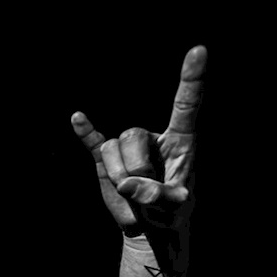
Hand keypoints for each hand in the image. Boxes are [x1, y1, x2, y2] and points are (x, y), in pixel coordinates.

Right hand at [71, 45, 204, 233]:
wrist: (147, 227)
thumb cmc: (170, 212)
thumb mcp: (174, 208)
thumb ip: (157, 196)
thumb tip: (128, 185)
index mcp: (180, 140)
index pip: (186, 104)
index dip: (191, 78)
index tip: (199, 49)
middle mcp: (153, 138)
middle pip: (133, 135)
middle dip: (134, 167)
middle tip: (142, 192)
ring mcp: (128, 149)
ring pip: (113, 147)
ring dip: (117, 173)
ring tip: (128, 193)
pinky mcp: (107, 161)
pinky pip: (94, 142)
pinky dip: (85, 132)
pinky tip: (78, 118)